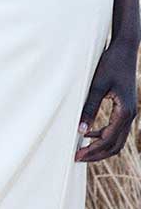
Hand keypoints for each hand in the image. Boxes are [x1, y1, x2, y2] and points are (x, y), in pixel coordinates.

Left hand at [75, 39, 138, 162]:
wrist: (124, 50)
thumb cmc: (110, 64)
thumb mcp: (96, 85)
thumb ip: (89, 108)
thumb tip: (80, 130)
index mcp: (125, 112)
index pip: (108, 140)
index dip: (92, 150)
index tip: (77, 155)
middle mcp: (131, 115)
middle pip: (115, 145)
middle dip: (97, 154)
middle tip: (78, 158)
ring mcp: (130, 113)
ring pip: (118, 140)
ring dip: (101, 147)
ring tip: (82, 149)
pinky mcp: (126, 108)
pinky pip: (117, 130)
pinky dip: (104, 136)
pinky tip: (89, 133)